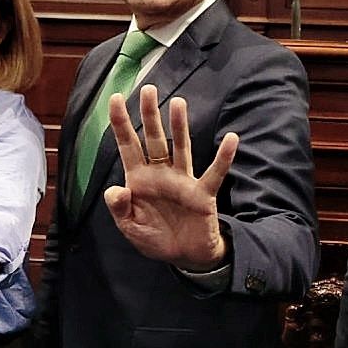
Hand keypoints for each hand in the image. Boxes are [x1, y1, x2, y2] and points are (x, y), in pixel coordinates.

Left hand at [104, 87, 237, 269]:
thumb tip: (115, 189)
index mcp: (139, 179)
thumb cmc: (155, 239)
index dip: (121, 123)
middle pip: (154, 139)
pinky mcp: (202, 194)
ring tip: (178, 104)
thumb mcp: (130, 227)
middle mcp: (160, 174)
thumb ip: (120, 209)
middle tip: (148, 89)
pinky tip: (232, 139)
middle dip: (150, 115)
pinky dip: (223, 157)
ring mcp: (183, 181)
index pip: (128, 145)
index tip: (116, 98)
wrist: (184, 257)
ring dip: (179, 127)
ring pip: (180, 148)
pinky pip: (214, 173)